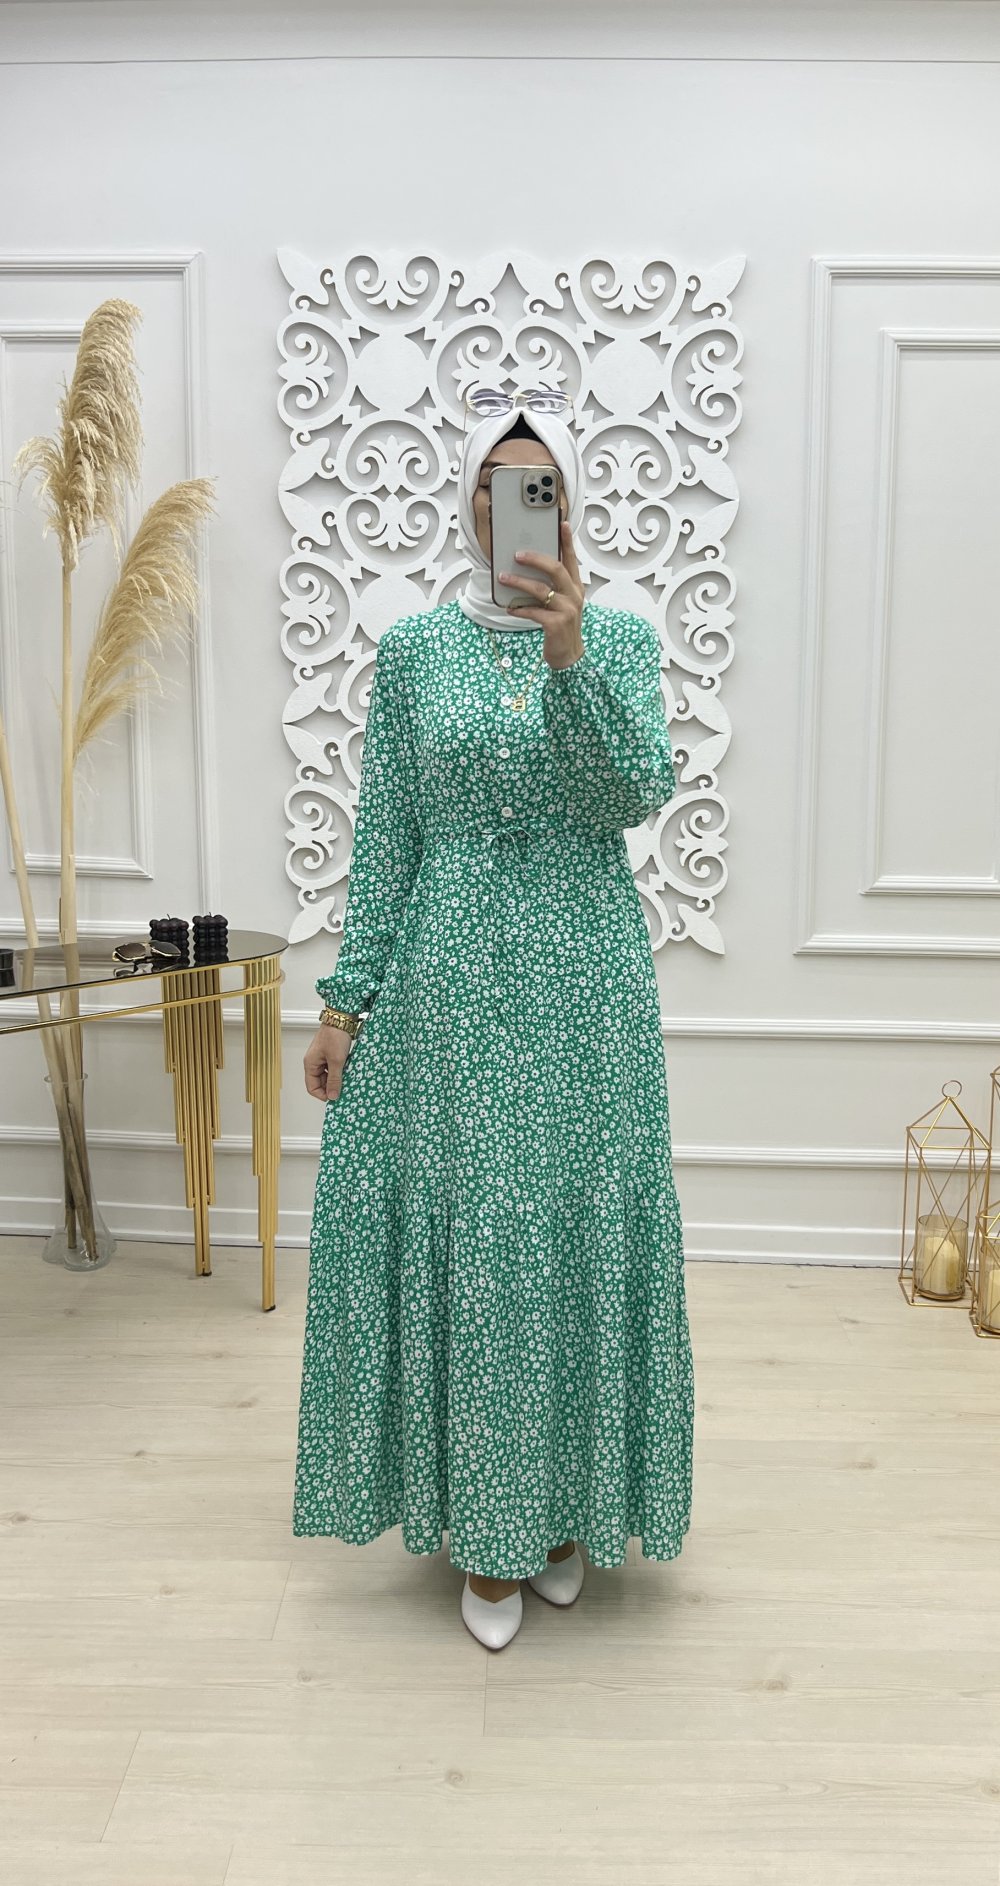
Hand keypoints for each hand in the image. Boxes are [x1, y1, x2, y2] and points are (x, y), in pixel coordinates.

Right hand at [303, 1023, 353, 1101]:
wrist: (342, 1018)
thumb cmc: (335, 1035)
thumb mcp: (336, 1061)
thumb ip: (334, 1080)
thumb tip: (332, 1096)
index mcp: (310, 1064)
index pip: (312, 1088)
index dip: (323, 1095)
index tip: (335, 1097)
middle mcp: (314, 1062)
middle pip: (320, 1083)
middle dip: (331, 1087)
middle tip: (344, 1089)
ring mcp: (322, 1058)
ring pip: (328, 1076)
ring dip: (337, 1079)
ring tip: (347, 1079)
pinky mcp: (330, 1054)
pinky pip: (333, 1068)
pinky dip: (340, 1072)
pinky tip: (348, 1071)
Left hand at [498, 518, 585, 668]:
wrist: (568, 656)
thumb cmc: (560, 626)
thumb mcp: (559, 603)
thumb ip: (549, 587)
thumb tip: (524, 570)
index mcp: (575, 586)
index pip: (572, 559)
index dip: (568, 540)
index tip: (562, 523)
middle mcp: (574, 595)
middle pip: (556, 568)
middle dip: (535, 558)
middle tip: (516, 554)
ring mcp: (567, 610)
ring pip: (541, 589)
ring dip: (519, 582)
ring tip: (503, 578)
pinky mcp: (556, 624)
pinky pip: (533, 611)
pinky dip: (519, 608)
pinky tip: (509, 607)